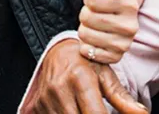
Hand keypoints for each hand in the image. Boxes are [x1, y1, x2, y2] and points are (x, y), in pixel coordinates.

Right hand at [20, 39, 147, 113]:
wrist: (56, 51)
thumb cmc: (85, 63)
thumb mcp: (105, 74)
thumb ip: (122, 97)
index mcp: (79, 79)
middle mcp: (59, 88)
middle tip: (96, 108)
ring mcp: (45, 98)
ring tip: (83, 107)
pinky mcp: (36, 105)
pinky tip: (72, 109)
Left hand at [78, 0, 145, 63]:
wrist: (125, 6)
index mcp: (129, 6)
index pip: (92, 0)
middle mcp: (130, 27)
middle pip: (86, 18)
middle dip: (85, 11)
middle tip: (95, 11)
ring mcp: (124, 44)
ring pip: (85, 35)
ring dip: (85, 27)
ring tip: (96, 22)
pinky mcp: (117, 56)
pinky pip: (91, 53)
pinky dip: (86, 45)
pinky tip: (94, 36)